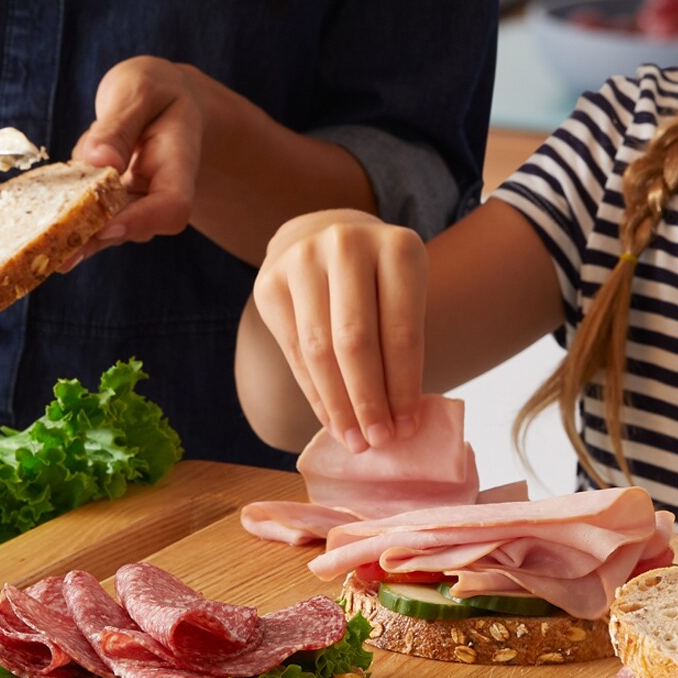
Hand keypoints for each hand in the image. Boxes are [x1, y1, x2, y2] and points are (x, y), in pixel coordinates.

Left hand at [65, 56, 203, 267]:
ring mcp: (136, 202)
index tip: (108, 222)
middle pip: (135, 227)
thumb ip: (119, 125)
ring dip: (78, 237)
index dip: (142, 221)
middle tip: (61, 254)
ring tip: (44, 247)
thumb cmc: (154, 89)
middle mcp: (161, 191)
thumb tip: (100, 161)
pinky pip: (93, 217)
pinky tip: (41, 234)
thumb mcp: (138, 90)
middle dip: (96, 239)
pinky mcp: (112, 202)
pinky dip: (68, 223)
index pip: (172, 206)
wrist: (159, 100)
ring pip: (109, 228)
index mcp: (178, 162)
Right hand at [250, 210, 427, 453]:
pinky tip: (330, 419)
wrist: (325, 235)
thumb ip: (402, 347)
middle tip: (377, 441)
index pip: (401, 331)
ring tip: (354, 440)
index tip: (407, 428)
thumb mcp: (404, 294)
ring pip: (319, 350)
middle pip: (355, 341)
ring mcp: (302, 260)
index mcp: (398, 248)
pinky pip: (294, 352)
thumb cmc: (377, 279)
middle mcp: (347, 245)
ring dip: (338, 405)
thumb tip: (397, 422)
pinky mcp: (269, 283)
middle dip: (367, 400)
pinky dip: (315, 393)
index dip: (403, 386)